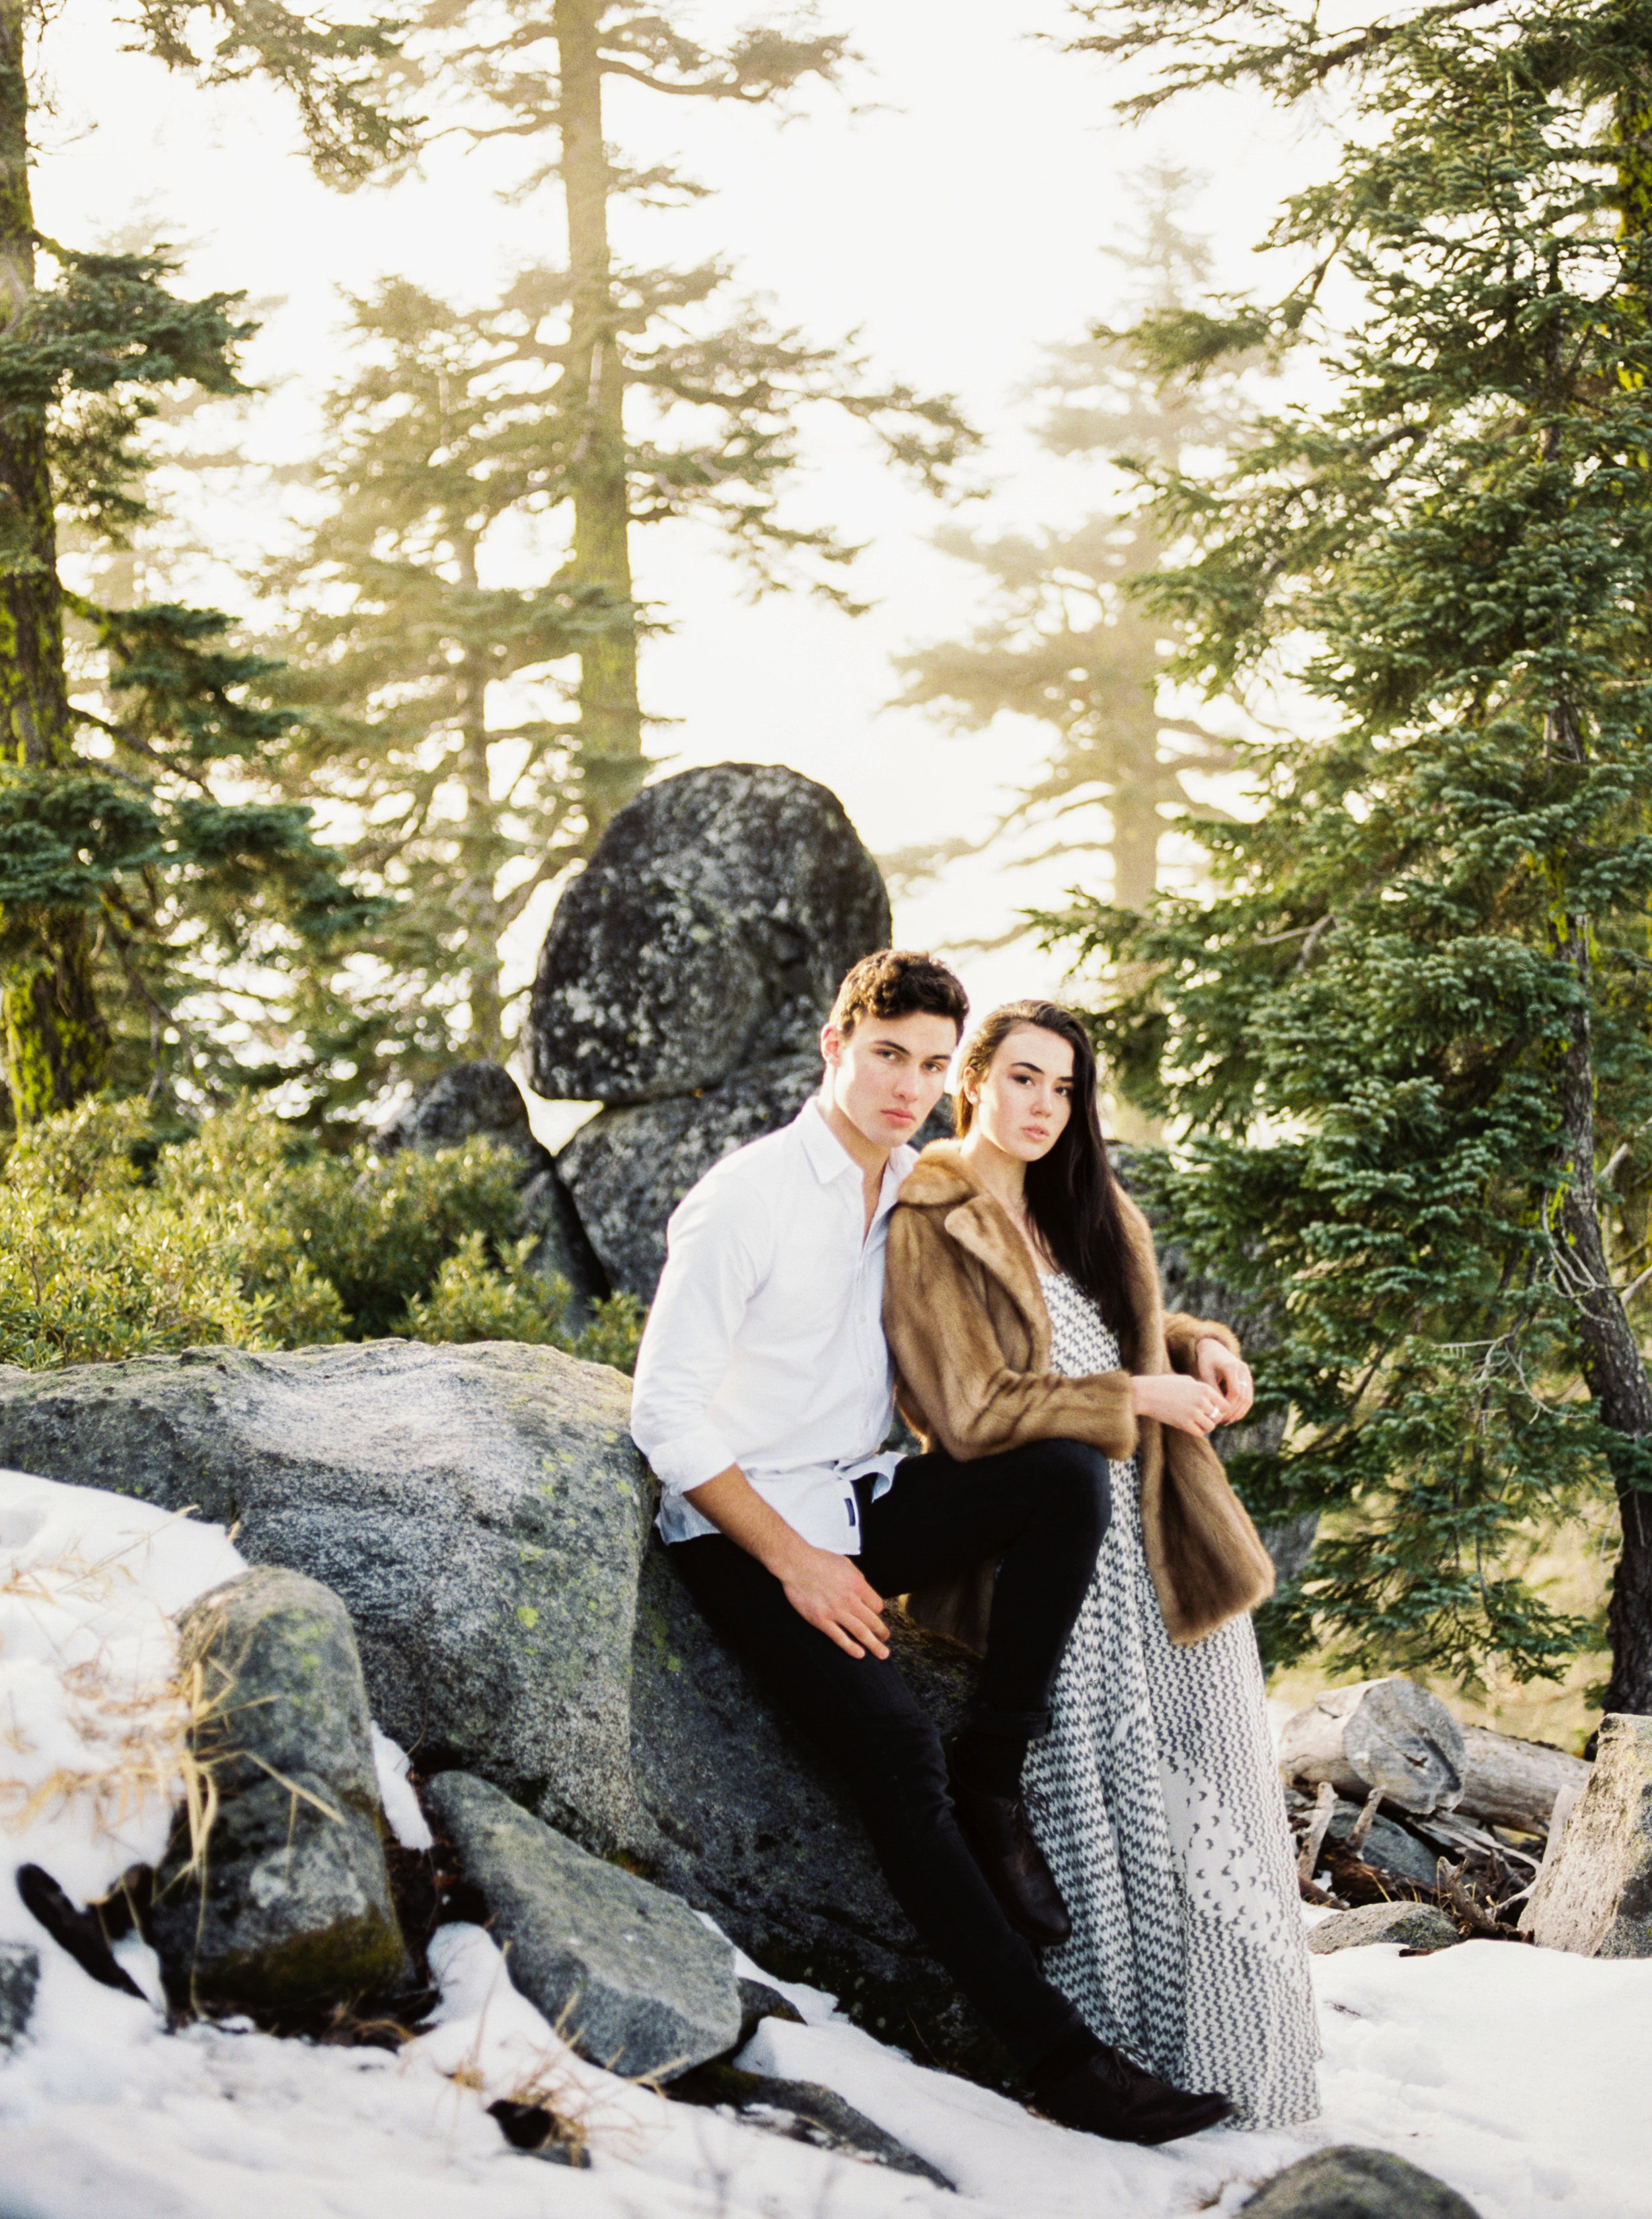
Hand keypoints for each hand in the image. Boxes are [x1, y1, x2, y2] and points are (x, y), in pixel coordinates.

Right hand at [777, 1542, 889, 1659]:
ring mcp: (835, 1611)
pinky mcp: (821, 1620)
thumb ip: (857, 1578)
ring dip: (874, 1645)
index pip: (877, 1605)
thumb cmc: (819, 1560)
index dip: (878, 1612)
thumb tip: (864, 1589)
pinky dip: (851, 1647)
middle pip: (873, 1621)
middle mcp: (850, 1600)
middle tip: (886, 1639)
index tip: (876, 1616)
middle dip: (882, 1633)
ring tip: (882, 1654)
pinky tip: (859, 1654)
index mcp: (858, 1584)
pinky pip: (839, 1637)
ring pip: (860, 1632)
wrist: (796, 1564)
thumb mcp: (846, 1564)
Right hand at [1131, 1371, 1227, 1436]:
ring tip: (1197, 1422)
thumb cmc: (1165, 1385)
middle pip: (1218, 1416)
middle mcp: (1202, 1401)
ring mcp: (1193, 1413)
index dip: (1220, 1409)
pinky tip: (1190, 1426)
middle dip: (1212, 1418)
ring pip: (1211, 1426)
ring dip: (1205, 1426)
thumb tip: (1213, 1399)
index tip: (1213, 1410)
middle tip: (1204, 1417)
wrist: (1146, 1393)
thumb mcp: (1187, 1380)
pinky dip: (1197, 1431)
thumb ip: (1201, 1388)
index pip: (1225, 1404)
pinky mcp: (1184, 1424)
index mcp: (1204, 1389)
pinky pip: (1200, 1433)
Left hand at [1196, 1338, 1254, 1424]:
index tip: (1219, 1414)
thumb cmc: (1206, 1361)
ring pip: (1248, 1398)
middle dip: (1234, 1411)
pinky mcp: (1248, 1378)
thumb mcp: (1205, 1374)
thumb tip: (1217, 1410)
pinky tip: (1232, 1415)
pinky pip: (1248, 1396)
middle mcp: (1243, 1370)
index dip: (1229, 1406)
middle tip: (1223, 1421)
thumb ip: (1212, 1390)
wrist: (1214, 1348)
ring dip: (1239, 1412)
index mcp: (1232, 1367)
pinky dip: (1242, 1407)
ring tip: (1228, 1421)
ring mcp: (1247, 1374)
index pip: (1235, 1392)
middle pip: (1244, 1397)